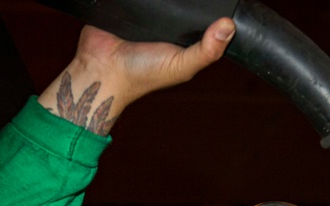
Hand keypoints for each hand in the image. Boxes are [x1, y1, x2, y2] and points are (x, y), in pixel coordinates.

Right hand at [38, 18, 235, 134]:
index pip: (205, 13)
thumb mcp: (181, 66)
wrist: (101, 71)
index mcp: (184, 35)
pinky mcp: (126, 2)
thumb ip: (206, 51)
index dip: (214, 4)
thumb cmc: (141, 74)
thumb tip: (228, 26)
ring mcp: (147, 11)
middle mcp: (167, 22)